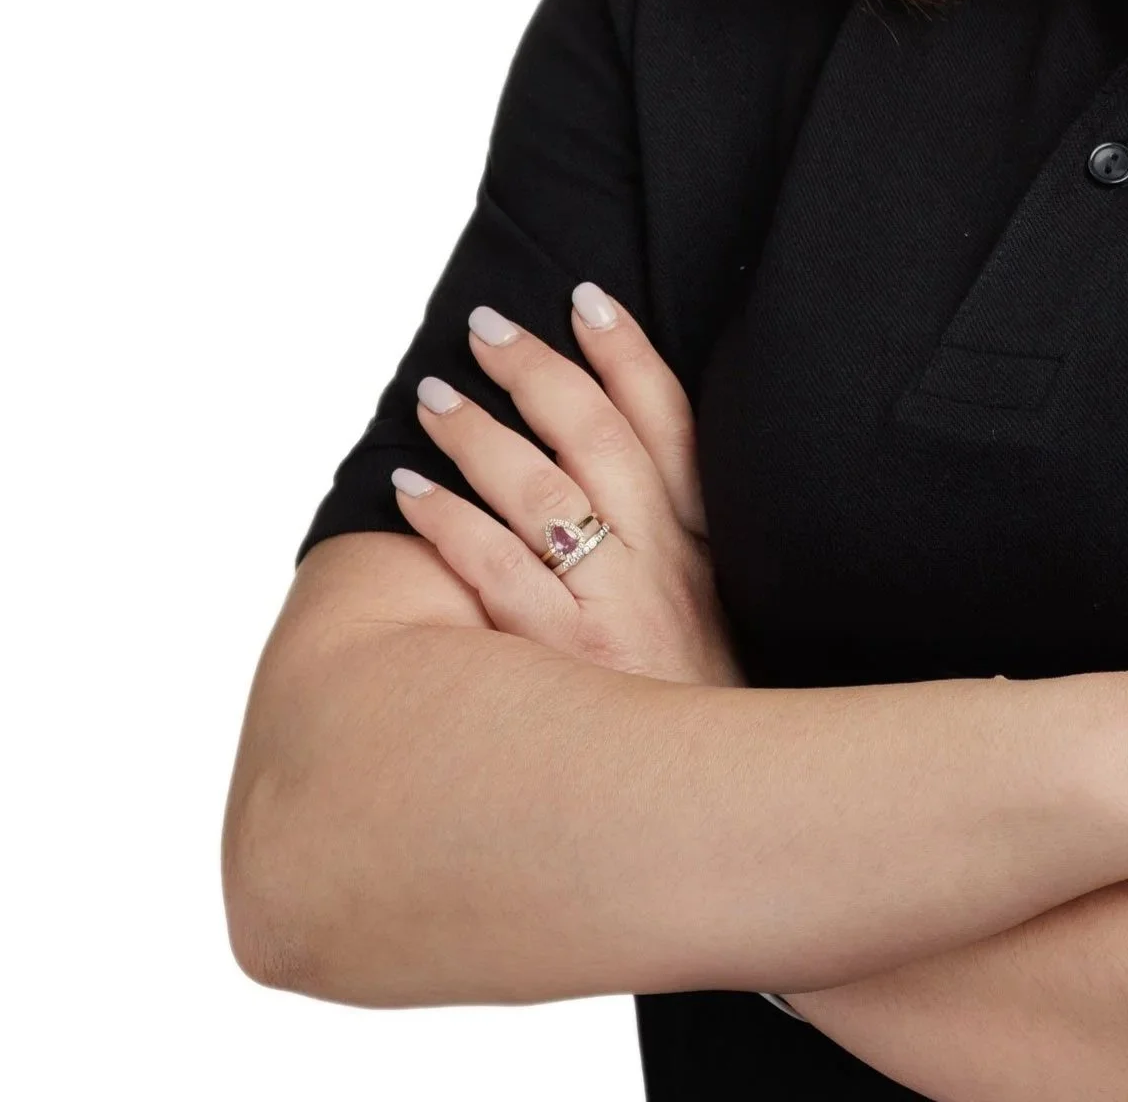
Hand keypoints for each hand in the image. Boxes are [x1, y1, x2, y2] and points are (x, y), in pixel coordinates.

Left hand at [388, 285, 744, 688]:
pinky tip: (411, 493)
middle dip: (539, 370)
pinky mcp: (560, 666)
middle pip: (598, 437)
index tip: (586, 299)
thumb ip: (678, 549)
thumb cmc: (702, 718)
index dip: (628, 354)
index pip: (672, 423)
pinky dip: (449, 523)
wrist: (717, 829)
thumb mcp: (717, 621)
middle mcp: (663, 566)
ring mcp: (612, 612)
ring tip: (436, 396)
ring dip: (480, 433)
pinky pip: (496, 574)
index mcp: (706, 546)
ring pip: (540, 491)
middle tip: (486, 329)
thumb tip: (618, 477)